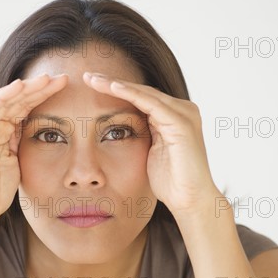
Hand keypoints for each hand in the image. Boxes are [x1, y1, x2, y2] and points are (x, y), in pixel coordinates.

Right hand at [0, 73, 67, 230]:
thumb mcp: (15, 162)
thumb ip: (20, 144)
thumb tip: (40, 131)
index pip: (23, 107)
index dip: (43, 96)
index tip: (65, 88)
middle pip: (16, 100)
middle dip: (40, 88)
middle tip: (63, 77)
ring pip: (5, 100)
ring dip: (26, 88)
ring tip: (47, 78)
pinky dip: (3, 97)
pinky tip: (19, 87)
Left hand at [83, 72, 221, 219]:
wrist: (190, 202)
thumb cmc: (171, 183)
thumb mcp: (151, 152)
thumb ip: (144, 135)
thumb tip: (122, 128)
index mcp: (175, 116)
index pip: (141, 97)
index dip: (115, 90)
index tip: (90, 85)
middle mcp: (183, 110)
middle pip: (142, 90)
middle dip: (112, 82)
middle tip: (86, 75)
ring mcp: (184, 114)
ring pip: (144, 93)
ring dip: (116, 85)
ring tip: (92, 78)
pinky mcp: (182, 123)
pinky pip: (151, 103)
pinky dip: (130, 94)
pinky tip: (112, 87)